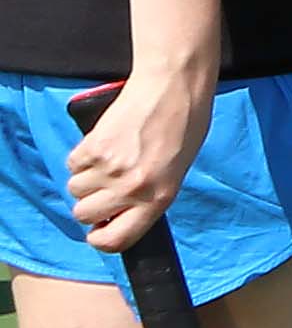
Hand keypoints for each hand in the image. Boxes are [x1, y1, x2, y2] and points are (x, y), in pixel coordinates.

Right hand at [65, 77, 209, 253]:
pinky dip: (81, 158)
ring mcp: (110, 168)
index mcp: (159, 198)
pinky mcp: (93, 147)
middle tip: (105, 188)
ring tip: (109, 160)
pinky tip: (103, 145)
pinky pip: (72, 165)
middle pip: (84, 215)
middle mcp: (132, 188)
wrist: (173, 88)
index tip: (98, 231)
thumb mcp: (176, 171)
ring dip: (85, 179)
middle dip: (90, 204)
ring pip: (74, 190)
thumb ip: (149, 196)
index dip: (101, 239)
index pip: (117, 240)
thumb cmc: (183, 127)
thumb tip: (118, 214)